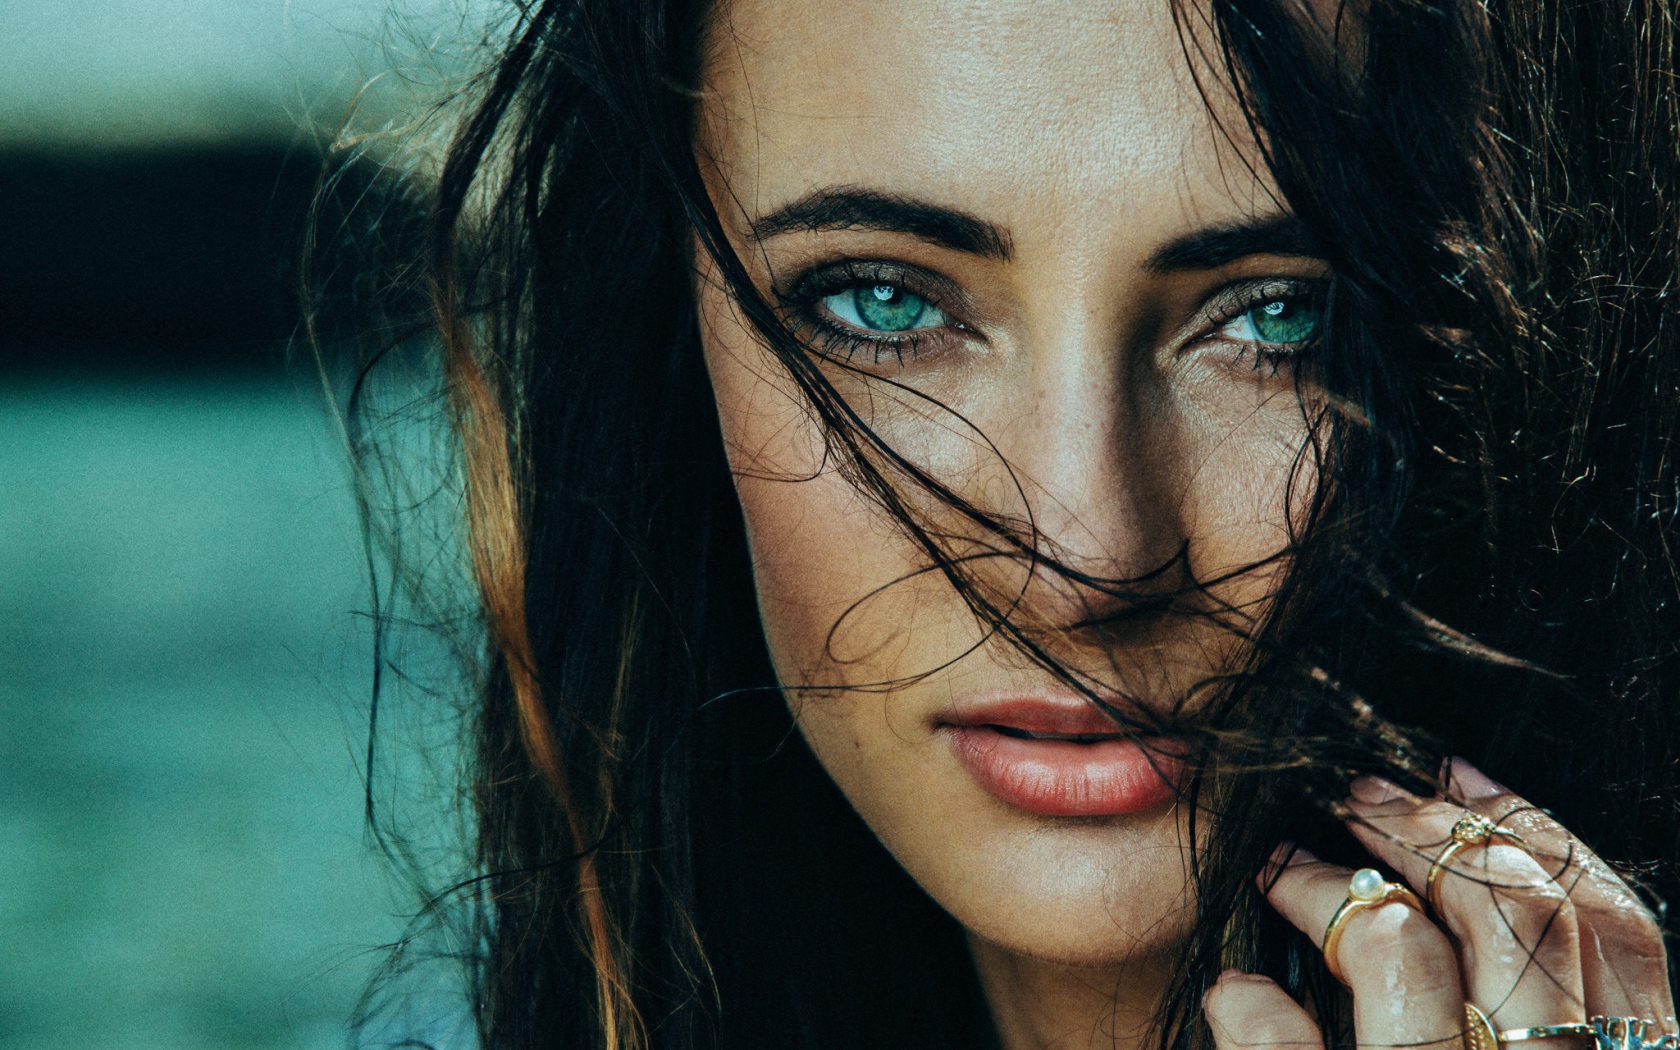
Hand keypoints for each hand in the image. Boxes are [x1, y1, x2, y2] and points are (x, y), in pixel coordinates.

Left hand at [1203, 758, 1674, 1049]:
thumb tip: (1482, 876)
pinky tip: (1237, 994)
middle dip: (1426, 827)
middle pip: (1515, 909)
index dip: (1537, 832)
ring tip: (1277, 866)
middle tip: (1354, 792)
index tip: (1456, 774)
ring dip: (1323, 886)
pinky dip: (1255, 1007)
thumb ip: (1544, 1012)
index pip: (1615, 927)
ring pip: (1400, 946)